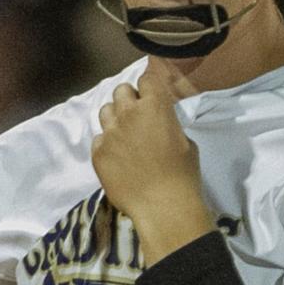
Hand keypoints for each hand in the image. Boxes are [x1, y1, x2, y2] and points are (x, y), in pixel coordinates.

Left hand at [92, 74, 201, 219]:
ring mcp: (110, 133)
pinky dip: (107, 144)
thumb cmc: (182, 174)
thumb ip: (168, 124)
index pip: (146, 78)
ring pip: (105, 111)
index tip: (151, 97)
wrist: (163, 206)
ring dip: (115, 118)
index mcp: (155, 106)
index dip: (148, 87)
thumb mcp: (185, 141)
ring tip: (124, 135)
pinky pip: (98, 139)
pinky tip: (118, 159)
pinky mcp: (98, 152)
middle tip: (137, 116)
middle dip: (129, 99)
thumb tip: (159, 125)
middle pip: (121, 90)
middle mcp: (128, 113)